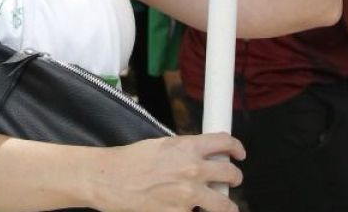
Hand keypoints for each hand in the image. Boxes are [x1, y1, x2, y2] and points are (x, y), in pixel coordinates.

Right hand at [89, 133, 244, 211]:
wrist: (108, 179)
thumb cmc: (128, 161)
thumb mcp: (159, 145)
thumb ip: (183, 151)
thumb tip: (200, 157)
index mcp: (187, 147)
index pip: (225, 143)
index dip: (237, 148)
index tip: (239, 154)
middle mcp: (193, 170)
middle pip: (231, 175)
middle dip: (234, 179)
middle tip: (230, 181)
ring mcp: (189, 195)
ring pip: (225, 204)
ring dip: (225, 205)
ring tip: (220, 205)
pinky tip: (188, 210)